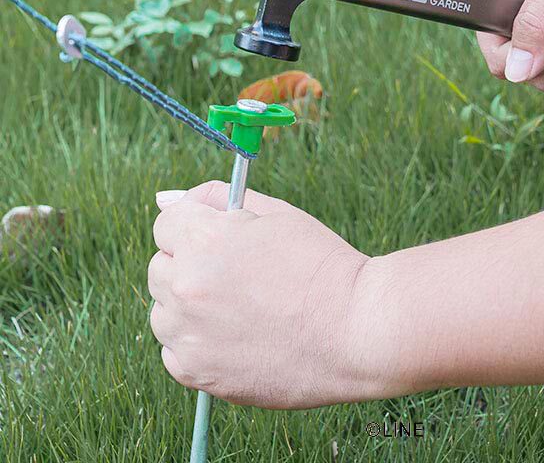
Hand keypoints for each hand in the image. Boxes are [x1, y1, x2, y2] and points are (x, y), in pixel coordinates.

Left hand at [147, 182, 376, 408]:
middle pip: (159, 266)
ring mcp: (188, 334)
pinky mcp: (197, 373)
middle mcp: (185, 286)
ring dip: (189, 305)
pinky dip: (197, 343)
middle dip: (190, 263)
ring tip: (241, 307)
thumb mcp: (276, 213)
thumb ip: (218, 199)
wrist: (356, 330)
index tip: (222, 236)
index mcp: (203, 239)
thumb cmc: (321, 265)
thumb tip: (165, 198)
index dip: (196, 225)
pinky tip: (238, 335)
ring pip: (163, 312)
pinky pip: (174, 351)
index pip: (166, 222)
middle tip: (239, 273)